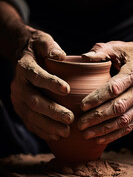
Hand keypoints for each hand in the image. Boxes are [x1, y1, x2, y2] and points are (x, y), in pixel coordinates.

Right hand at [11, 26, 73, 141]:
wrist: (23, 57)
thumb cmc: (37, 49)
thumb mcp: (43, 41)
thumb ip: (50, 47)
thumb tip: (61, 55)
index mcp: (24, 67)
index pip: (36, 76)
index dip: (50, 83)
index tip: (67, 90)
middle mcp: (18, 84)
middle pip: (33, 100)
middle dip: (52, 111)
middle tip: (70, 118)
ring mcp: (18, 98)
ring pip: (31, 115)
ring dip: (48, 125)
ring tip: (66, 131)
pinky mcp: (21, 108)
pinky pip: (29, 122)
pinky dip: (42, 130)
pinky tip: (56, 135)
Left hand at [78, 39, 132, 144]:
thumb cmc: (131, 53)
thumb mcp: (117, 47)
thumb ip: (100, 51)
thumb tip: (83, 58)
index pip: (114, 88)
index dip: (97, 98)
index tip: (82, 106)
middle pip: (118, 108)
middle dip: (97, 118)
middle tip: (80, 124)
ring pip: (124, 121)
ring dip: (104, 130)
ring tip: (86, 134)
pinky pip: (130, 126)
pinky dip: (115, 134)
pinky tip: (100, 138)